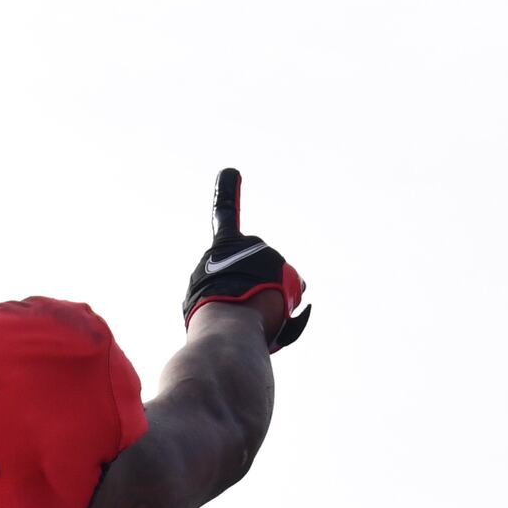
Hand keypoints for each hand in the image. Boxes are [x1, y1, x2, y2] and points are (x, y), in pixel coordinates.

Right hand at [184, 169, 308, 346]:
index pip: (223, 217)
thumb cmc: (214, 331)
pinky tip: (277, 316)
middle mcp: (237, 247)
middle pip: (261, 269)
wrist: (222, 335)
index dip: (226, 193)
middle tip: (244, 313)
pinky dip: (288, 305)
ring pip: (279, 282)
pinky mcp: (277, 264)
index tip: (230, 172)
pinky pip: (293, 286)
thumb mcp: (214, 309)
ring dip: (273, 304)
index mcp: (216, 256)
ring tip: (253, 320)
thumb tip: (268, 300)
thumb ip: (236, 298)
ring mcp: (258, 252)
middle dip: (262, 291)